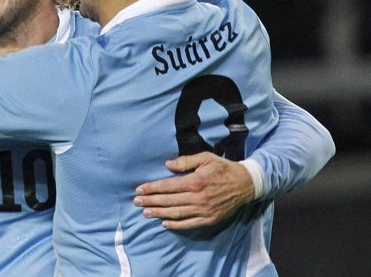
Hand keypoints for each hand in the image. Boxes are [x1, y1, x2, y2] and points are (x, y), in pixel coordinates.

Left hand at [133, 152, 254, 229]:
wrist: (246, 184)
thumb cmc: (223, 168)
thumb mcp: (206, 158)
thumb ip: (186, 161)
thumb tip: (168, 164)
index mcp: (195, 181)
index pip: (168, 186)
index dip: (152, 188)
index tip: (139, 189)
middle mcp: (198, 197)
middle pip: (169, 200)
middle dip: (150, 201)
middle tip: (136, 202)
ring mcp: (203, 210)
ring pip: (176, 213)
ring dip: (159, 213)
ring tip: (145, 212)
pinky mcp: (209, 219)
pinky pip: (189, 224)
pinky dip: (175, 225)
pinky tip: (164, 223)